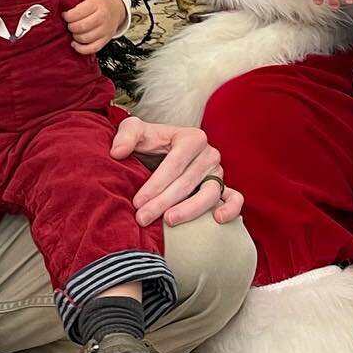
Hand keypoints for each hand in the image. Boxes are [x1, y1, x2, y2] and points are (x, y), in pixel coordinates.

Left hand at [64, 0, 127, 54]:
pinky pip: (92, 49)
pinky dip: (81, 49)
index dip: (67, 16)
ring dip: (75, 36)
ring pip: (85, 39)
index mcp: (96, 3)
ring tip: (74, 31)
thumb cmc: (98, 1)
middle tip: (69, 23)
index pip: (77, 13)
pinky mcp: (106, 39)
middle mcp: (102, 17)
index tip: (65, 15)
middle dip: (70, 26)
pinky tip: (75, 43)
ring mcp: (105, 29)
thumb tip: (58, 1)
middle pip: (81, 27)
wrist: (115, 6)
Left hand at [111, 118, 244, 226]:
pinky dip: (231, 208)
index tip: (137, 201)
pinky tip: (217, 219)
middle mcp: (209, 154)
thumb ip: (125, 135)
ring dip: (190, 209)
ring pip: (210, 192)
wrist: (162, 154)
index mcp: (191, 137)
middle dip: (163, 202)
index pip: (175, 163)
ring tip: (169, 221)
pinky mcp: (224, 188)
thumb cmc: (149, 144)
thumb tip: (118, 152)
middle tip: (142, 218)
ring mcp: (218, 172)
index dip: (156, 184)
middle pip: (188, 181)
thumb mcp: (134, 130)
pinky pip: (234, 198)